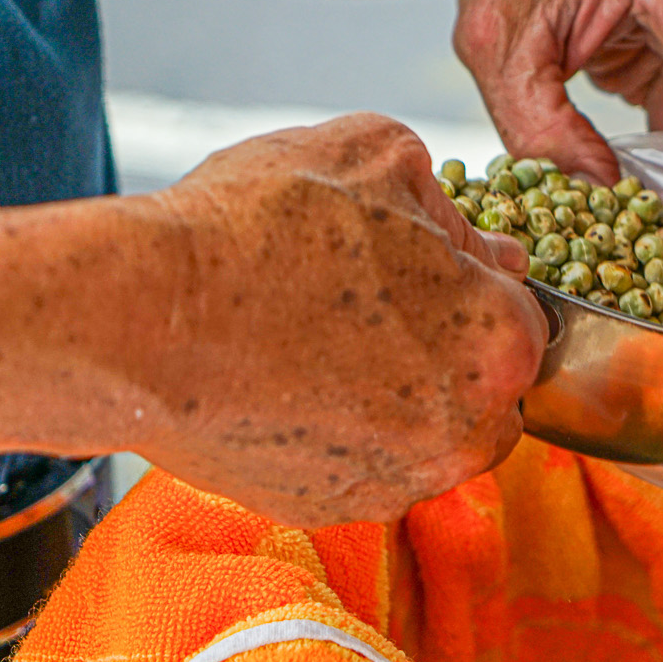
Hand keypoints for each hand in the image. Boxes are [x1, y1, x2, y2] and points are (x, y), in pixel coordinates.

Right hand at [124, 114, 544, 526]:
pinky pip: (360, 466)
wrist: (141, 319)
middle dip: (445, 345)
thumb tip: (469, 236)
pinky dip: (338, 430)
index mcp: (501, 343)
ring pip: (424, 431)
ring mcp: (397, 482)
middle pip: (483, 383)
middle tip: (371, 303)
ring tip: (318, 338)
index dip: (469, 278)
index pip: (521, 310)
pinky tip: (286, 380)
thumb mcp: (375, 151)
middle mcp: (466, 431)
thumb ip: (446, 197)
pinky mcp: (330, 510)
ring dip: (394, 392)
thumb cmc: (258, 230)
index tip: (419, 266)